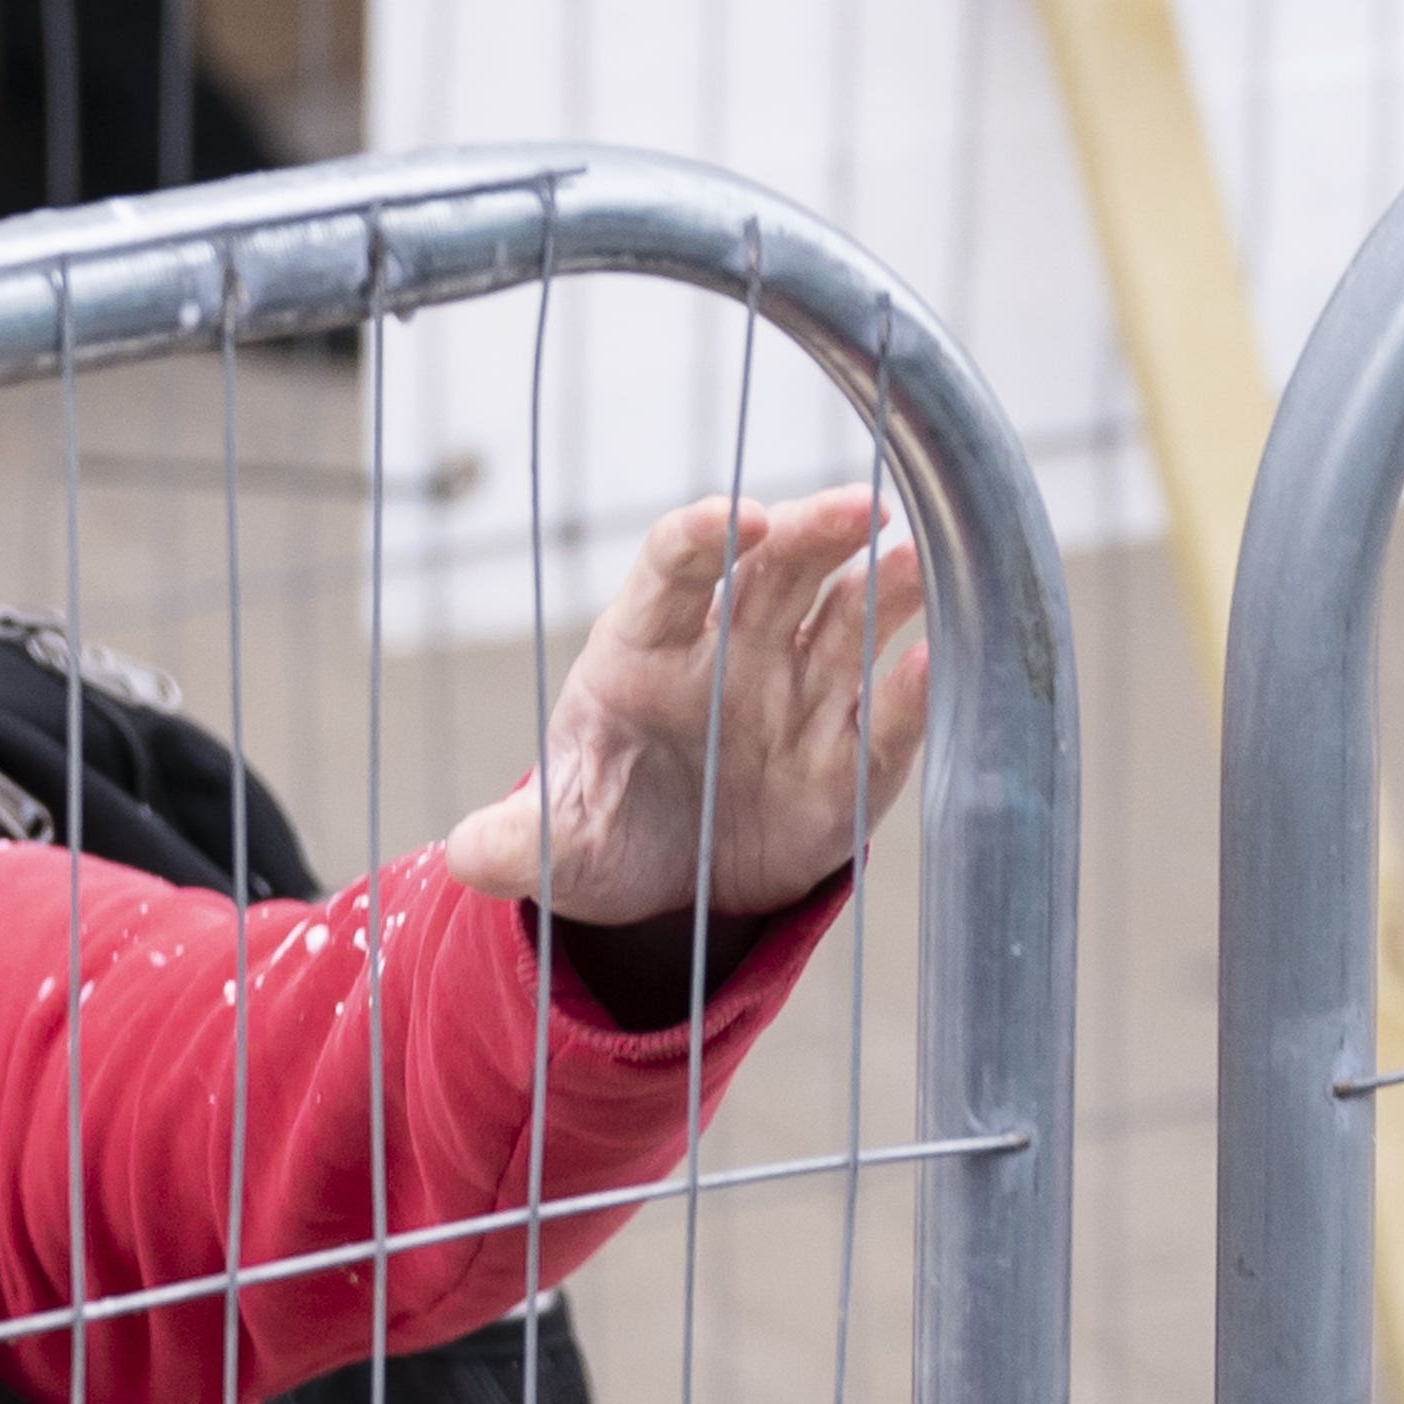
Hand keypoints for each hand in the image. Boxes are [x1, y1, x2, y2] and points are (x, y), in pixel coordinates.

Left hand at [443, 487, 930, 929]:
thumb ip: (517, 844)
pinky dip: (915, 692)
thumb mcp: (553, 848)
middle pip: (777, 568)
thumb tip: (465, 855)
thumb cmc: (603, 836)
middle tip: (862, 508)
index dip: (704, 536)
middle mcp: (733, 650)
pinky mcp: (855, 752)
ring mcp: (801, 691)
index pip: (672, 569)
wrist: (669, 895)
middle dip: (817, 530)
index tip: (738, 519)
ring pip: (850, 616)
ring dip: (887, 585)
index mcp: (645, 649)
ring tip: (922, 561)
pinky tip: (939, 665)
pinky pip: (890, 714)